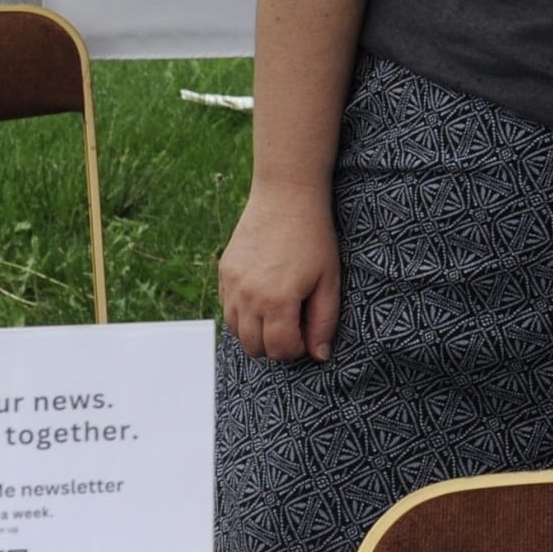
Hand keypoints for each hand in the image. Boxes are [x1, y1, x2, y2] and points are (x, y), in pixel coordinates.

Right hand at [217, 183, 342, 361]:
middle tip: (296, 321)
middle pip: (254, 347)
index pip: (279, 350)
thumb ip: (324, 321)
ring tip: (280, 308)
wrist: (286, 196)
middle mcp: (248, 297)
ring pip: (236, 332)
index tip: (308, 331)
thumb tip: (319, 355)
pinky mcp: (223, 273)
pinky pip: (227, 309)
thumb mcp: (329, 279)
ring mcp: (231, 285)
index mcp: (277, 301)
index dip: (297, 348)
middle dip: (276, 344)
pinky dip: (243, 313)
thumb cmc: (313, 236)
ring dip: (257, 331)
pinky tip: (264, 294)